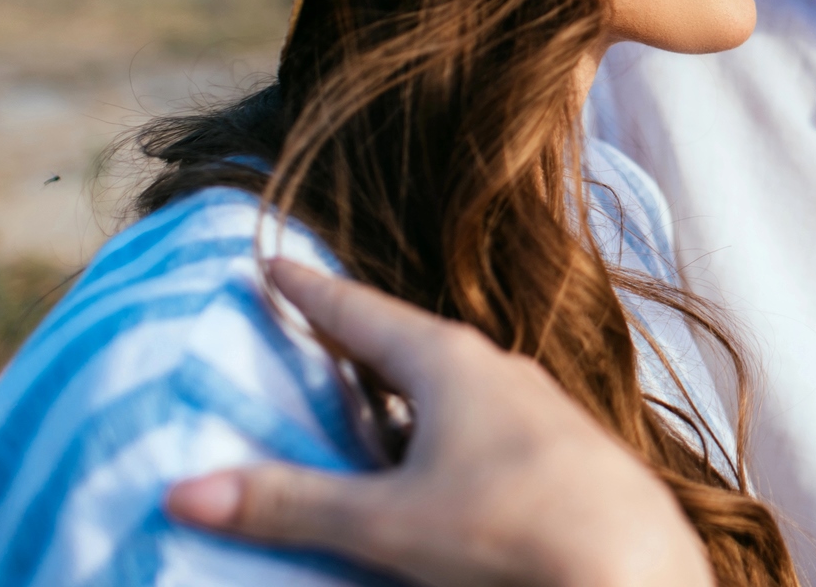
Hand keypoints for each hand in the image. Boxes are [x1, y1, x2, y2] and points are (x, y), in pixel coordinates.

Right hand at [163, 261, 713, 586]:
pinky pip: (483, 419)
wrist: (633, 565)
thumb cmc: (510, 529)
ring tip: (366, 391)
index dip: (310, 290)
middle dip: (357, 333)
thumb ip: (289, 504)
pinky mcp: (560, 448)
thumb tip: (182, 489)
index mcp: (449, 363)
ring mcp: (537, 407)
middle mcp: (497, 369)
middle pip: (408, 340)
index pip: (360, 313)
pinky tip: (437, 455)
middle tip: (309, 320)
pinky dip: (442, 423)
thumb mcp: (385, 521)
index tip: (273, 259)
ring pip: (452, 382)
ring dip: (405, 384)